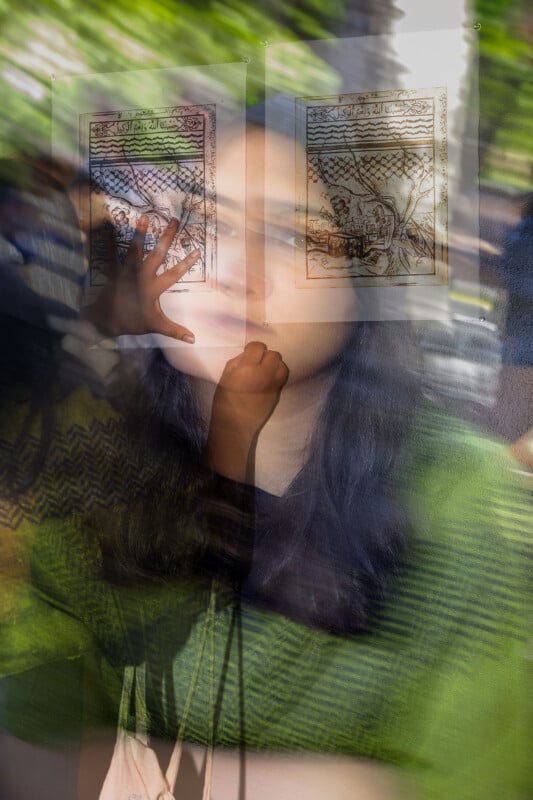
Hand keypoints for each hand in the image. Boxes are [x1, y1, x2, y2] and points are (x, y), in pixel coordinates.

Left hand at [86, 216, 199, 340]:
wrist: (105, 321)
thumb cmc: (132, 322)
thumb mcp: (155, 326)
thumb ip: (174, 331)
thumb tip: (194, 339)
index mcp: (154, 288)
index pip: (174, 273)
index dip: (186, 262)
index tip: (196, 249)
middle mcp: (142, 276)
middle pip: (157, 254)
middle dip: (166, 237)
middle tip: (174, 221)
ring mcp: (127, 271)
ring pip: (135, 249)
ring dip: (139, 233)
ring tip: (144, 217)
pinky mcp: (114, 270)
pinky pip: (113, 253)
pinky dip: (111, 240)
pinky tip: (109, 226)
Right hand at [206, 342, 288, 481]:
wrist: (234, 426)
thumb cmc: (224, 401)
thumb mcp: (224, 377)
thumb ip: (236, 363)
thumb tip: (246, 355)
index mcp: (247, 369)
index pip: (258, 347)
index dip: (253, 348)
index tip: (248, 352)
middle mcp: (264, 375)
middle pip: (274, 355)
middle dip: (266, 356)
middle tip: (257, 362)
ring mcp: (273, 386)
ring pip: (283, 366)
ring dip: (275, 365)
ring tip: (265, 371)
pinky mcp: (277, 395)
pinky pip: (282, 379)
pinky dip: (276, 376)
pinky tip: (266, 381)